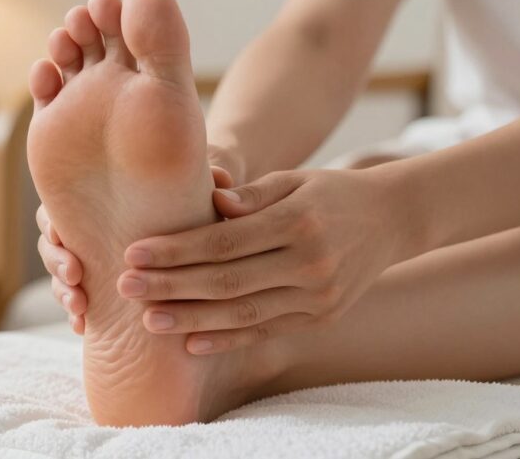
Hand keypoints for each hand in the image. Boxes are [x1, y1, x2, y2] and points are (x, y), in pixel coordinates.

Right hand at [37, 145, 241, 333]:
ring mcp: (90, 263)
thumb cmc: (195, 197)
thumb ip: (208, 180)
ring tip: (80, 308)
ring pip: (62, 278)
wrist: (199, 234)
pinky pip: (79, 306)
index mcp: (96, 199)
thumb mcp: (203, 187)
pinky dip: (78, 315)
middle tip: (75, 275)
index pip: (55, 206)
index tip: (61, 233)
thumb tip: (222, 181)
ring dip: (64, 293)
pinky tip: (85, 327)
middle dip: (57, 262)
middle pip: (52, 244)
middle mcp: (87, 231)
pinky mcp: (100, 293)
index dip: (52, 221)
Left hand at [118, 167, 415, 353]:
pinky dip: (227, 340)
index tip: (134, 252)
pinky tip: (191, 342)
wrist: (393, 219)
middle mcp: (310, 263)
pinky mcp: (321, 317)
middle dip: (171, 287)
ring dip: (191, 320)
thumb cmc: (330, 192)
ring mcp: (318, 296)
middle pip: (227, 281)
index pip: (224, 241)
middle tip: (126, 287)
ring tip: (148, 320)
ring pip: (243, 314)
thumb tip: (212, 203)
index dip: (176, 250)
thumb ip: (251, 194)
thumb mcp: (294, 179)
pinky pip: (266, 331)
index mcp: (298, 221)